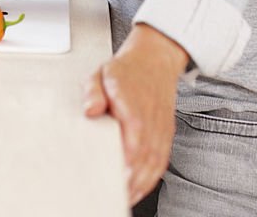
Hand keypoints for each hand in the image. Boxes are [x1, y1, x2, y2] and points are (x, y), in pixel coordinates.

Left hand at [84, 24, 188, 206]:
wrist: (155, 59)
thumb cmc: (127, 69)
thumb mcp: (101, 73)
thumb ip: (93, 91)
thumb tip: (90, 110)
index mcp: (133, 106)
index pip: (132, 141)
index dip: (122, 164)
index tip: (108, 178)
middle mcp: (151, 120)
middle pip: (143, 159)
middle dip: (127, 181)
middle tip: (108, 194)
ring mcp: (161, 129)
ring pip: (153, 165)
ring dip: (138, 185)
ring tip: (120, 197)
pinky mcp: (166, 135)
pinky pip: (161, 163)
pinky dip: (149, 180)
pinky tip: (137, 189)